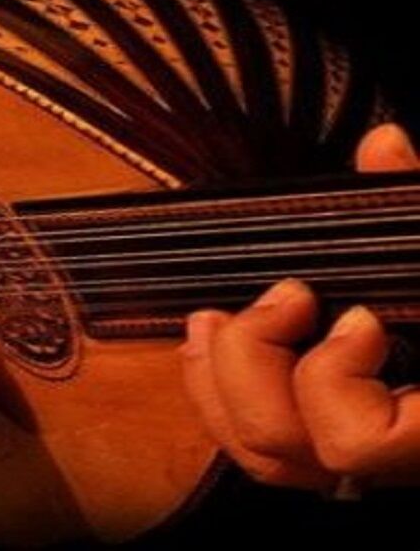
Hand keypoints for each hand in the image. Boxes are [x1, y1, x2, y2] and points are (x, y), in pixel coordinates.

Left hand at [180, 123, 419, 490]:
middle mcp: (400, 456)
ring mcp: (361, 458)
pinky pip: (253, 444)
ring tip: (213, 317)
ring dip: (219, 381)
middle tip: (283, 297)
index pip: (365, 442)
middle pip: (293, 446)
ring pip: (266, 460)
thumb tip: (383, 147)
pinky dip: (215, 392)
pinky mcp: (323, 439)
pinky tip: (208, 337)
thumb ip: (414, 209)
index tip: (356, 315)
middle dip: (258, 364)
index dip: (332, 380)